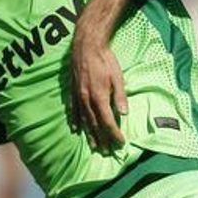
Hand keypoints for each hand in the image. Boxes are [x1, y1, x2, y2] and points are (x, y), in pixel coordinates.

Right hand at [68, 36, 127, 153]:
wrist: (86, 46)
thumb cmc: (105, 59)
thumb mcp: (117, 76)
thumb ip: (120, 96)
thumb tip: (124, 113)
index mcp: (100, 97)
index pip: (108, 121)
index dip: (114, 134)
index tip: (120, 142)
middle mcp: (87, 99)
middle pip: (95, 124)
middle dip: (102, 139)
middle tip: (107, 152)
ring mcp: (78, 96)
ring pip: (84, 120)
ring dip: (89, 134)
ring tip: (94, 146)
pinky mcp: (73, 91)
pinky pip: (73, 110)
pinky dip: (75, 120)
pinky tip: (76, 129)